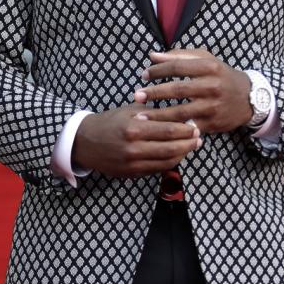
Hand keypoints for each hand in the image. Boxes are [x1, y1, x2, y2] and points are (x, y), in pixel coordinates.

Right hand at [73, 102, 201, 177]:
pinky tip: (176, 155)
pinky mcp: (131, 173)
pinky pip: (157, 170)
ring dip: (182, 154)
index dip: (186, 130)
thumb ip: (152, 112)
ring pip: (166, 162)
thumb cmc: (109, 122)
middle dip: (189, 143)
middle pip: (171, 148)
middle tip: (199, 138)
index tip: (196, 126)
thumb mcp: (128, 110)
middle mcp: (134, 148)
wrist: (84, 142)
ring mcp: (133, 164)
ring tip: (191, 147)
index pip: (169, 130)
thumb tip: (178, 112)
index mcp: (134, 128)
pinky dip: (170, 163)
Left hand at [132, 48, 253, 132]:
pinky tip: (159, 130)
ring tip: (141, 116)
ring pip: (180, 112)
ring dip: (158, 115)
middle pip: (177, 89)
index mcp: (209, 67)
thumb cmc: (221, 76)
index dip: (158, 70)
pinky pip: (188, 127)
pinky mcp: (212, 124)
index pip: (177, 67)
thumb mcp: (205, 60)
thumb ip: (179, 57)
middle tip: (137, 95)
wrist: (249, 98)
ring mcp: (213, 107)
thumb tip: (152, 56)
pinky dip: (173, 129)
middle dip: (154, 93)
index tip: (144, 75)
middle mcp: (212, 86)